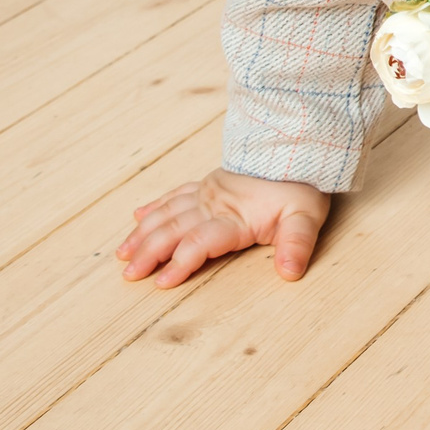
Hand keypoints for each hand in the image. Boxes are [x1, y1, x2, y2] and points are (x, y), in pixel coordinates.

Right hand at [117, 168, 331, 287]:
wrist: (297, 146)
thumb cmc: (301, 186)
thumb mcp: (307, 216)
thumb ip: (297, 244)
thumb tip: (289, 273)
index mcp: (235, 217)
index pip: (200, 242)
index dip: (180, 262)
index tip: (161, 282)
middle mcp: (214, 205)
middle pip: (174, 230)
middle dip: (149, 253)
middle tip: (129, 274)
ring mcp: (207, 193)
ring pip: (167, 213)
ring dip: (143, 233)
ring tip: (123, 254)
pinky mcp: (207, 184)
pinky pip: (174, 194)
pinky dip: (154, 206)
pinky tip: (137, 215)